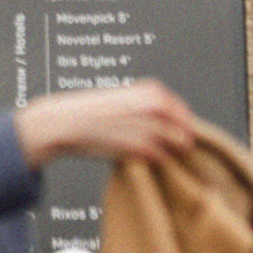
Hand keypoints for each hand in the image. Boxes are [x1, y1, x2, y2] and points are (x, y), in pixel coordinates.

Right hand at [17, 81, 196, 168]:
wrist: (66, 122)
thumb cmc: (91, 112)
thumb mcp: (124, 99)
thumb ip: (149, 108)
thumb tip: (172, 125)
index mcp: (153, 91)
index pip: (184, 113)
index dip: (180, 126)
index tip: (173, 135)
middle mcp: (156, 107)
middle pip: (186, 131)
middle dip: (178, 141)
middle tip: (162, 147)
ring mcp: (152, 127)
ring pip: (178, 146)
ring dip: (167, 152)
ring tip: (146, 151)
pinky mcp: (143, 147)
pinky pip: (162, 159)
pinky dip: (153, 161)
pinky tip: (136, 156)